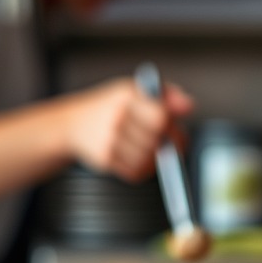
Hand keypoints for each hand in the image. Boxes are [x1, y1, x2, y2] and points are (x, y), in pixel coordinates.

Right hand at [63, 77, 192, 179]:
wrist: (72, 124)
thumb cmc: (109, 106)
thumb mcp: (134, 90)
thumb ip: (166, 95)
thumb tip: (189, 106)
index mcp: (127, 96)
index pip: (161, 117)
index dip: (175, 129)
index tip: (179, 135)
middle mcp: (117, 117)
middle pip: (156, 140)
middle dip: (168, 146)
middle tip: (168, 146)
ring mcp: (109, 139)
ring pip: (148, 158)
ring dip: (156, 159)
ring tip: (152, 152)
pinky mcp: (105, 158)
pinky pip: (135, 172)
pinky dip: (143, 170)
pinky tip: (140, 160)